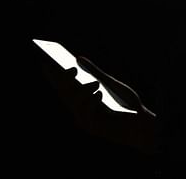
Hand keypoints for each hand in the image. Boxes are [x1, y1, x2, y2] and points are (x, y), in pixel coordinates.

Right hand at [39, 62, 156, 152]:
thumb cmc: (123, 102)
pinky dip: (93, 103)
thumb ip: (94, 72)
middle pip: (66, 95)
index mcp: (81, 99)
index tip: (47, 63)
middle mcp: (79, 110)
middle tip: (72, 69)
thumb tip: (78, 58)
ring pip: (76, 105)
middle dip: (66, 82)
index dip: (53, 76)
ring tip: (95, 83)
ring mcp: (85, 120)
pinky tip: (100, 95)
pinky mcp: (93, 128)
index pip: (63, 87)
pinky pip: (87, 115)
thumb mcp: (109, 83)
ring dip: (84, 92)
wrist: (139, 121)